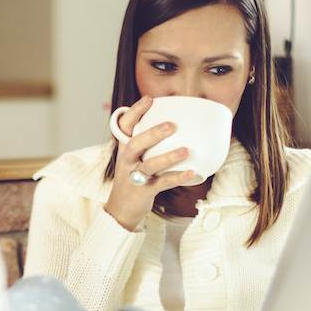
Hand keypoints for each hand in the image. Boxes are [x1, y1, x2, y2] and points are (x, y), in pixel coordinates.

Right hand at [104, 96, 196, 230]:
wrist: (120, 210)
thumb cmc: (132, 180)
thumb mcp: (133, 159)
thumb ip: (147, 144)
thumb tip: (175, 125)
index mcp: (124, 150)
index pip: (124, 127)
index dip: (135, 112)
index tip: (149, 99)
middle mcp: (126, 162)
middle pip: (134, 145)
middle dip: (151, 134)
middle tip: (170, 125)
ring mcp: (133, 177)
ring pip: (148, 165)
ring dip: (167, 157)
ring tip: (185, 151)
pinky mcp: (143, 192)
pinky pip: (161, 184)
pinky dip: (176, 178)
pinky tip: (191, 173)